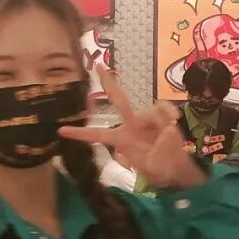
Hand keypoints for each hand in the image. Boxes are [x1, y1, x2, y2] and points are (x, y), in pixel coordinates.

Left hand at [59, 66, 205, 190]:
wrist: (178, 172)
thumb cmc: (159, 170)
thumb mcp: (150, 168)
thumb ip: (156, 151)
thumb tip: (166, 132)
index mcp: (121, 140)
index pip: (97, 135)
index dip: (80, 133)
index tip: (61, 130)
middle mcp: (131, 126)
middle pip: (118, 100)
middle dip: (108, 83)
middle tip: (98, 66)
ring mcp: (146, 120)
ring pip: (147, 109)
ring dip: (157, 120)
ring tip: (165, 134)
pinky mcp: (163, 117)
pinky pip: (163, 107)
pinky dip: (168, 112)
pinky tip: (174, 121)